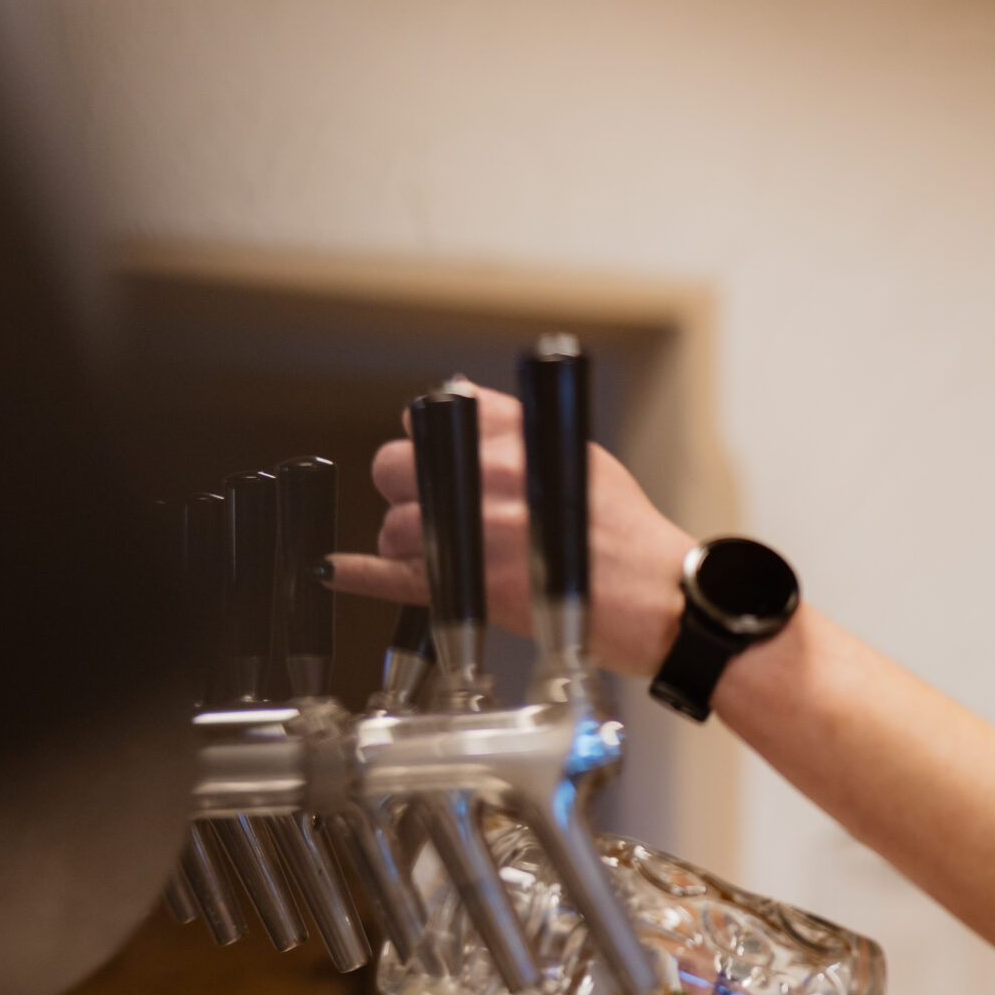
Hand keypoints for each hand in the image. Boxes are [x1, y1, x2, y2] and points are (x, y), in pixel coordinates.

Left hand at [326, 385, 695, 678]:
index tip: (438, 463)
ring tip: (454, 561)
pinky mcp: (469, 583)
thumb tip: (457, 395)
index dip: (429, 442)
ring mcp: (475, 528)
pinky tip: (336, 568)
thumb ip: (514, 429)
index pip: (434, 414)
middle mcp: (490, 472)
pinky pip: (392, 573)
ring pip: (395, 526)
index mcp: (519, 433)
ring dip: (411, 544)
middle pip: (397, 466)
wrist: (658, 599)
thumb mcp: (577, 458)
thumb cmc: (629, 538)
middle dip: (407, 490)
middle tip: (440, 515)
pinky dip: (359, 572)